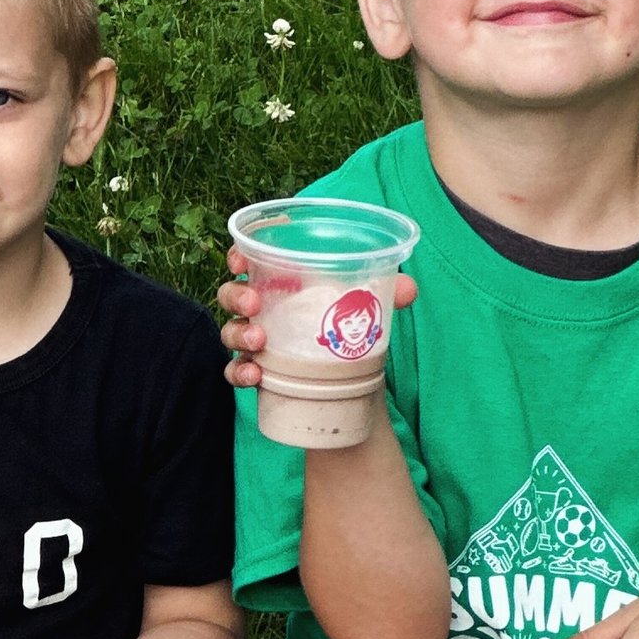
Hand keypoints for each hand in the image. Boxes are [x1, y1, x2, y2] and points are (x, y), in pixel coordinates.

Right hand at [215, 249, 418, 390]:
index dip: (238, 256)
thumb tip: (408, 289)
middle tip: (255, 302)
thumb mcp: (365, 309)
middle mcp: (262, 310)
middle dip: (237, 295)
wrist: (348, 383)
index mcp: (281, 284)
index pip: (248, 262)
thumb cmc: (346, 329)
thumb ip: (385, 294)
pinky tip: (255, 375)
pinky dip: (240, 373)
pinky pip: (236, 371)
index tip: (240, 259)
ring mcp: (256, 342)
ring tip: (259, 341)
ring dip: (239, 334)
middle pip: (232, 295)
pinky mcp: (258, 372)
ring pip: (230, 333)